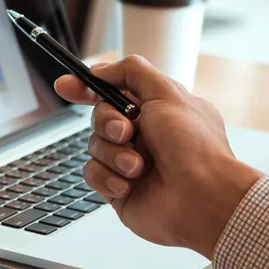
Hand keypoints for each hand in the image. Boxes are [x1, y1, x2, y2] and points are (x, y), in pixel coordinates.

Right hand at [54, 57, 263, 258]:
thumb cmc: (195, 148)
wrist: (203, 199)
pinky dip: (108, 177)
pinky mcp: (119, 189)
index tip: (65, 85)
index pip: (114, 91)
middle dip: (107, 122)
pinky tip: (129, 184)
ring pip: (94, 146)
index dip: (87, 87)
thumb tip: (101, 70)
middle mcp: (144, 135)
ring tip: (139, 166)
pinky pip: (92, 174)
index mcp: (157, 110)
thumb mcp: (167, 93)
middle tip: (125, 132)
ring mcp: (130, 163)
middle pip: (99, 117)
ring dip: (114, 154)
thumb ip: (132, 71)